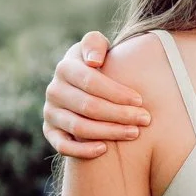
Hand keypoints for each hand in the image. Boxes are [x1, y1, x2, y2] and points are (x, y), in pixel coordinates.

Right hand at [43, 33, 151, 158]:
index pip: (91, 82)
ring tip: (134, 133)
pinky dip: (82, 150)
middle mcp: (53, 90)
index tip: (140, 100)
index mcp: (65, 67)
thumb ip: (95, 44)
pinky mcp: (50, 131)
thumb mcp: (98, 48)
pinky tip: (104, 149)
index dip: (116, 92)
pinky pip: (63, 146)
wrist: (84, 86)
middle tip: (144, 119)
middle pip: (88, 107)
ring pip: (79, 128)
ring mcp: (50, 112)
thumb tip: (94, 61)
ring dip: (109, 132)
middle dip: (119, 114)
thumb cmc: (100, 65)